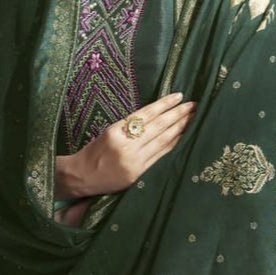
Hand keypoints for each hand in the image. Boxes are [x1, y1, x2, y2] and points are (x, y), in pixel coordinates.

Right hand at [55, 93, 195, 198]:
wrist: (81, 177)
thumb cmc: (95, 151)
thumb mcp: (109, 132)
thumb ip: (131, 125)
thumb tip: (158, 114)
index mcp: (115, 132)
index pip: (145, 115)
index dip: (163, 105)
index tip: (179, 96)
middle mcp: (126, 146)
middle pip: (158, 127)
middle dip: (178, 114)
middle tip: (194, 105)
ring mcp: (133, 162)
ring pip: (162, 141)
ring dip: (180, 128)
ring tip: (193, 118)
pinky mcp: (138, 174)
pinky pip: (160, 156)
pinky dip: (173, 145)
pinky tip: (183, 136)